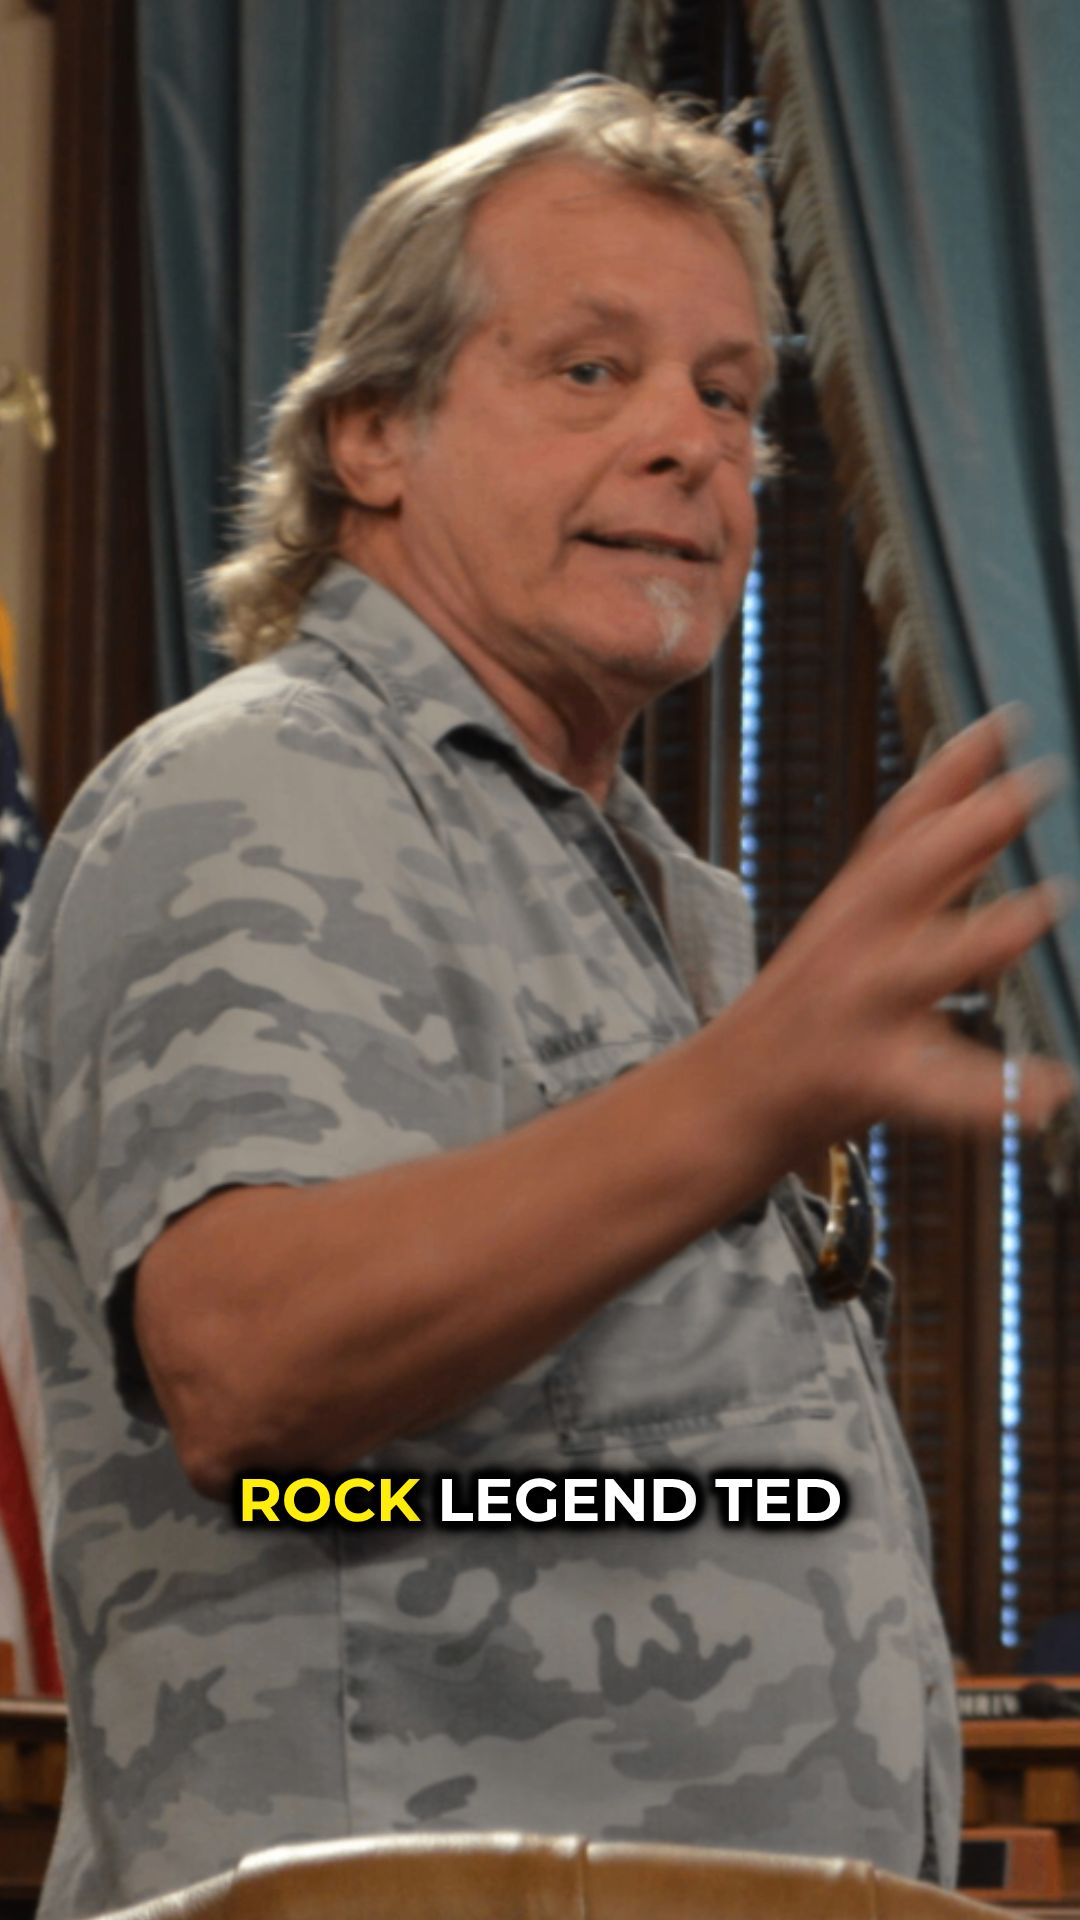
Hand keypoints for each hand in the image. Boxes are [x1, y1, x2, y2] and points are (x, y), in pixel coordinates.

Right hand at [736, 708, 1074, 1156]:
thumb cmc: (806, 1017)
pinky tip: (1050, 1092)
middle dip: (971, 823)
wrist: (718, 1101)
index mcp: (857, 906)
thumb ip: (935, 884)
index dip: (955, 769)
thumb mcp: (860, 934)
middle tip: (1038, 783)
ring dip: (986, 934)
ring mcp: (857, 1008)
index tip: (1010, 721)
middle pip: (909, 870)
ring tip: (1044, 905)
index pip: (906, 824)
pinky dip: (994, 1095)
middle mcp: (854, 945)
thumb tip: (1008, 828)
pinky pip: (936, 1091)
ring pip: (923, 965)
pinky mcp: (862, 1076)